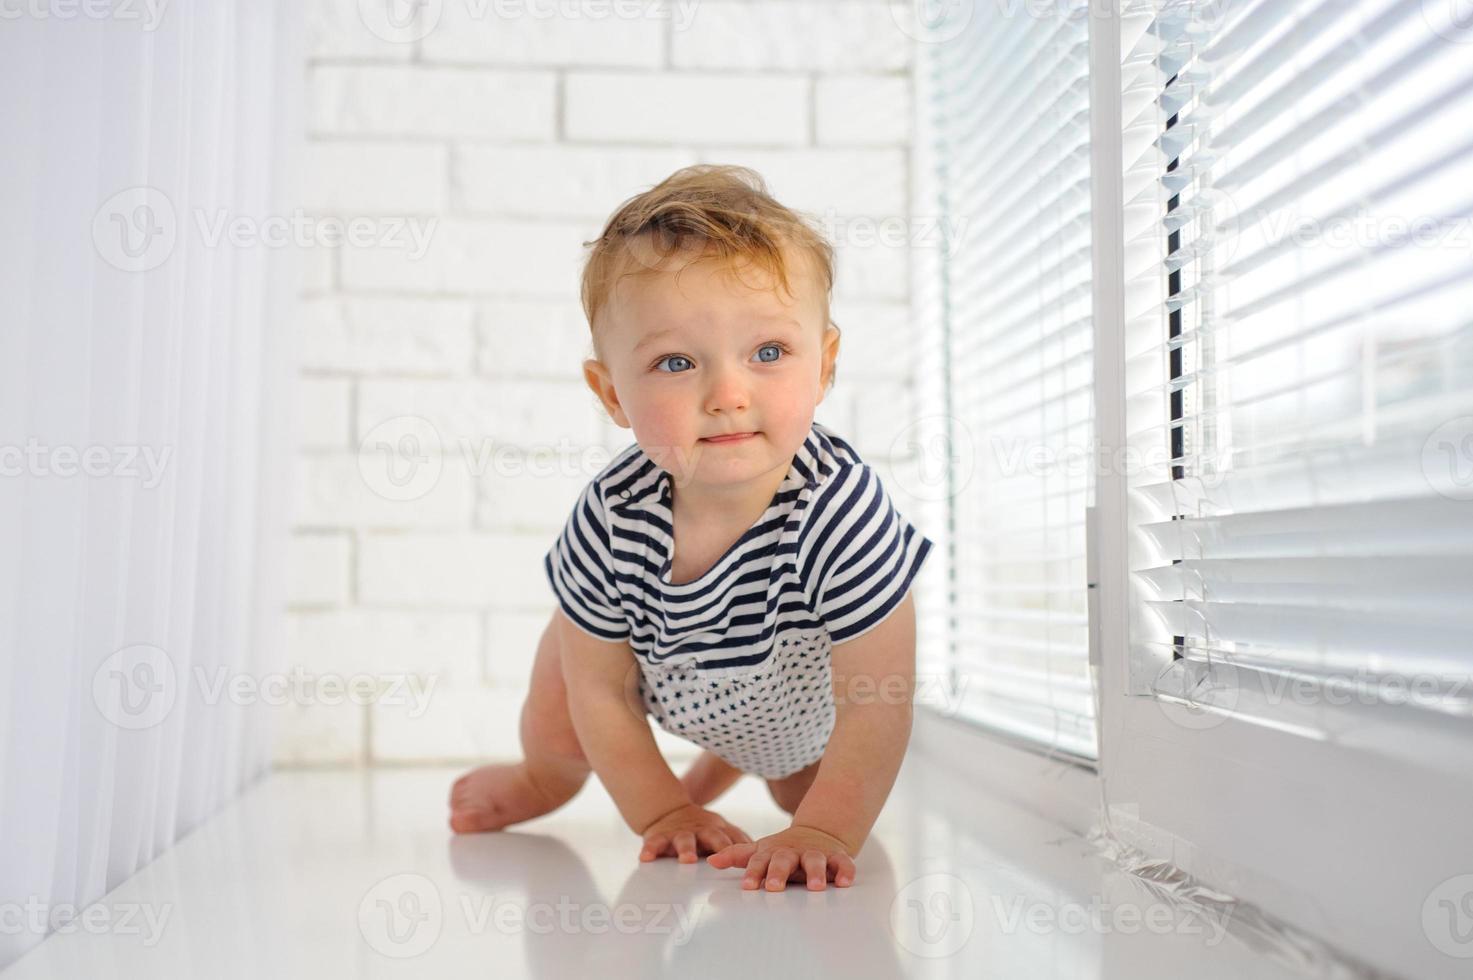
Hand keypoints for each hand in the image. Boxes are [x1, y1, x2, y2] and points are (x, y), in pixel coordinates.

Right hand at [639, 803, 752, 863]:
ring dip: (687, 849)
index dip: (744, 849)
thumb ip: (738, 841)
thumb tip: (765, 854)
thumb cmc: (701, 828)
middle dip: (720, 846)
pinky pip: (654, 843)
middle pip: (713, 836)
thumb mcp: (721, 830)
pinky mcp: (660, 836)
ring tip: (687, 860)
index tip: (754, 863)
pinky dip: (650, 850)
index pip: (734, 839)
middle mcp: (701, 829)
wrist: (668, 811)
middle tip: (725, 858)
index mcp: (718, 830)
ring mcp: (681, 832)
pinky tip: (645, 858)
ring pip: (684, 840)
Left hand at [706, 824, 857, 890]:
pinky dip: (845, 871)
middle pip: (784, 860)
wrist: (817, 831)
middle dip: (779, 873)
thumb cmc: (783, 849)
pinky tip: (844, 883)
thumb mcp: (761, 850)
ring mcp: (815, 854)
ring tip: (816, 887)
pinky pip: (843, 863)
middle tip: (773, 887)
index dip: (753, 872)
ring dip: (816, 872)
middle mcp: (793, 852)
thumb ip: (737, 856)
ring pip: (815, 861)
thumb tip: (711, 861)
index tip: (747, 886)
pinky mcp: (836, 857)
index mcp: (773, 852)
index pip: (759, 861)